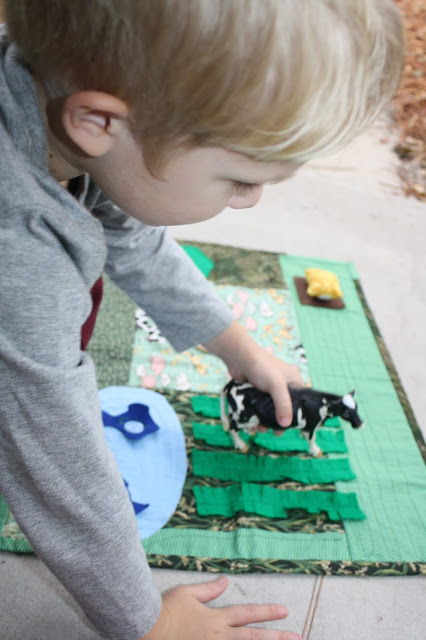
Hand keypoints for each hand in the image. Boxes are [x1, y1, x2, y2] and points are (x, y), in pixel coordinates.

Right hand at [141, 576, 300, 639]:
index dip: (267, 612)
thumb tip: (225, 581)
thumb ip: (209, 590)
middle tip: (297, 637)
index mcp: (217, 619)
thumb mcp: (187, 593)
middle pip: (253, 638)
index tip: (285, 611)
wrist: (148, 629)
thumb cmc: (166, 610)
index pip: (247, 614)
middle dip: (277, 638)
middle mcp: (219, 637)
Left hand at [204, 322, 304, 426]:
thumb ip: (283, 404)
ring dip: (266, 421)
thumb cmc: (261, 366)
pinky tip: (252, 425)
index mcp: (293, 380)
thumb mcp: (276, 385)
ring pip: (270, 410)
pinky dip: (256, 417)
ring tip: (261, 429)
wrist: (238, 358)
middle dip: (279, 421)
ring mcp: (268, 390)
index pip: (302, 400)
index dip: (299, 414)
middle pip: (285, 408)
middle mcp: (283, 386)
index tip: (294, 427)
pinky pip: (259, 409)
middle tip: (276, 432)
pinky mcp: (256, 393)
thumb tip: (286, 424)